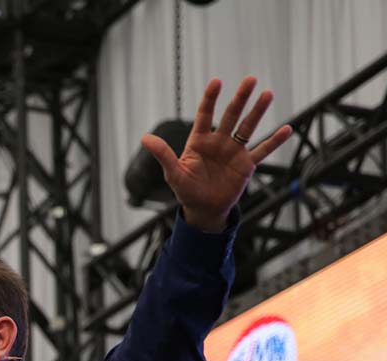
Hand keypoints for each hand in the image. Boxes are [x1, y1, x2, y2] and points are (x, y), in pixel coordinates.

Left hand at [141, 76, 292, 231]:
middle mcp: (219, 142)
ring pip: (248, 127)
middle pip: (231, 115)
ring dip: (258, 111)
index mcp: (200, 141)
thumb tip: (145, 138)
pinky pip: (262, 150)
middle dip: (240, 98)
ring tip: (267, 94)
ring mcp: (234, 151)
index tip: (217, 82)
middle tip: (250, 80)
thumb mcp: (173, 173)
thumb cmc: (186, 191)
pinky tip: (287, 129)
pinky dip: (274, 141)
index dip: (210, 99)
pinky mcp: (246, 165)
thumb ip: (163, 154)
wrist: (203, 210)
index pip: (205, 115)